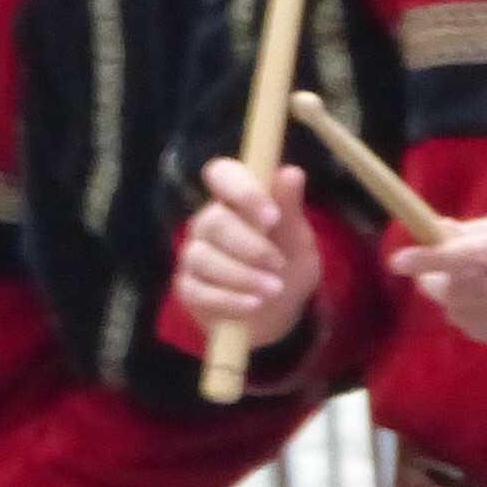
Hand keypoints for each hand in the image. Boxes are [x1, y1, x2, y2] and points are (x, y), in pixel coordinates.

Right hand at [176, 156, 321, 350]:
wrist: (277, 314)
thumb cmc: (286, 267)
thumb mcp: (298, 241)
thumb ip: (291, 210)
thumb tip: (292, 172)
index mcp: (236, 202)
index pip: (222, 174)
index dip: (243, 191)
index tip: (273, 216)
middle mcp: (208, 223)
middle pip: (213, 222)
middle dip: (250, 246)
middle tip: (279, 264)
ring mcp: (195, 255)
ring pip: (203, 258)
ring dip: (243, 276)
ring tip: (274, 290)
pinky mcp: (188, 288)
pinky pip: (199, 291)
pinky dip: (230, 300)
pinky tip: (253, 305)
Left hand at [387, 208, 486, 358]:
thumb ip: (480, 231)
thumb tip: (437, 233)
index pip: (464, 256)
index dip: (428, 260)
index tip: (399, 261)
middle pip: (458, 293)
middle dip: (434, 284)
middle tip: (431, 276)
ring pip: (466, 317)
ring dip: (452, 304)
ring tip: (458, 291)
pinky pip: (486, 335)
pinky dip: (471, 322)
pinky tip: (478, 310)